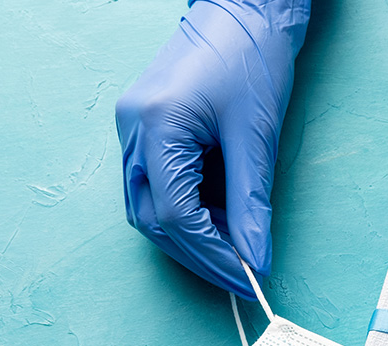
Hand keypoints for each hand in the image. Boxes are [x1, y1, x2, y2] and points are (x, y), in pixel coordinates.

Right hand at [116, 0, 309, 299]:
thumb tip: (256, 257)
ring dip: (189, 233)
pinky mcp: (141, 126)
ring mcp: (131, 127)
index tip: (246, 275)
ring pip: (147, 205)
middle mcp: (131, 128)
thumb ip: (251, 203)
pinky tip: (217, 215)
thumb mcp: (256, 137)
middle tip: (239, 272)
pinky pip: (153, 183)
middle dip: (197, 252)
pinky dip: (184, 207)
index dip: (211, 254)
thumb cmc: (251, 59)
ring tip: (232, 245)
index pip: (175, 215)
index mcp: (156, 125)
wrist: (243, 10)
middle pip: (152, 217)